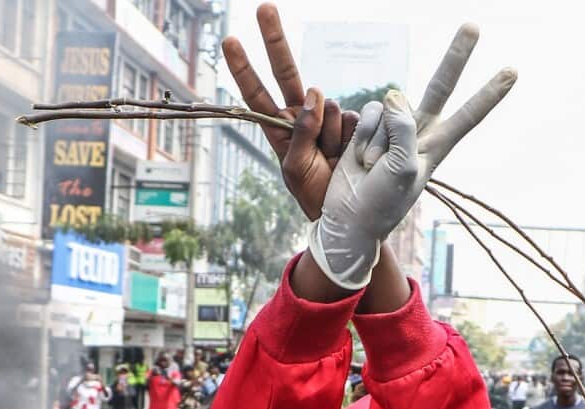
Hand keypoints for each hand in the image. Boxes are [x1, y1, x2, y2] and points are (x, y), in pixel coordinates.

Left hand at [221, 4, 356, 218]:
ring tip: (332, 160)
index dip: (244, 68)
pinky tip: (349, 155)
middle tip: (264, 7)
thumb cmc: (313, 194)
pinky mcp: (353, 123)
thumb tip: (316, 94)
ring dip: (330, 135)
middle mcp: (302, 116)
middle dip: (274, 39)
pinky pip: (352, 118)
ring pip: (328, 106)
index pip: (256, 94)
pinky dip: (350, 137)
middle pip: (286, 72)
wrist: (348, 211)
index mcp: (279, 128)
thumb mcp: (295, 169)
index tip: (231, 40)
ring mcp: (327, 118)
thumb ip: (301, 132)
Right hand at [308, 24, 515, 288]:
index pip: (469, 114)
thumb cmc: (382, 203)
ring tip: (373, 168)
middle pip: (440, 86)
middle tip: (474, 25)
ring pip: (389, 107)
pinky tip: (361, 160)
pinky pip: (368, 113)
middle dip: (457, 56)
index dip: (489, 93)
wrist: (349, 219)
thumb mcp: (404, 169)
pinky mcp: (367, 127)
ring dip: (377, 140)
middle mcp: (419, 131)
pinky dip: (363, 136)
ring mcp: (392, 128)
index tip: (513, 71)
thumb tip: (394, 93)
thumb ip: (404, 127)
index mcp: (438, 145)